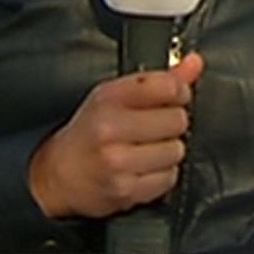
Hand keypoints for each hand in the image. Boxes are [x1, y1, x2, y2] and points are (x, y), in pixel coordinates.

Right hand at [28, 52, 204, 219]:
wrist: (58, 176)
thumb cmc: (89, 133)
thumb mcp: (116, 97)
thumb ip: (160, 80)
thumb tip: (195, 63)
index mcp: (109, 97)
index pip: (167, 86)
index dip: (179, 91)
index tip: (174, 97)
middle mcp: (110, 128)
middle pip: (177, 120)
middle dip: (172, 124)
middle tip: (156, 128)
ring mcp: (117, 161)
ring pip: (176, 150)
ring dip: (169, 151)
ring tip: (148, 150)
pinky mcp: (125, 190)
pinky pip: (169, 178)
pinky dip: (162, 175)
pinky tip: (144, 168)